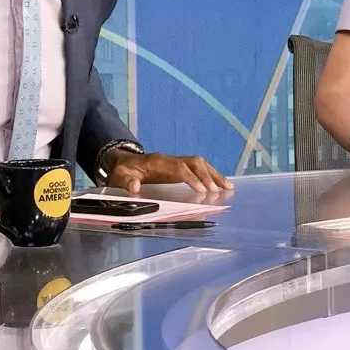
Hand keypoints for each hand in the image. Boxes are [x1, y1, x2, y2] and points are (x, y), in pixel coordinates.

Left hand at [103, 148, 231, 194]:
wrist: (124, 161)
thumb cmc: (123, 171)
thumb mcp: (120, 176)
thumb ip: (127, 181)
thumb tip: (134, 188)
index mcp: (158, 162)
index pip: (180, 168)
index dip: (191, 178)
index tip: (202, 190)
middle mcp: (171, 159)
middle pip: (195, 163)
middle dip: (209, 176)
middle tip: (220, 190)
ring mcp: (176, 161)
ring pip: (200, 164)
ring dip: (214, 175)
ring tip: (229, 187)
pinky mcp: (180, 166)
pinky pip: (199, 168)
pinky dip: (211, 175)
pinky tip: (220, 185)